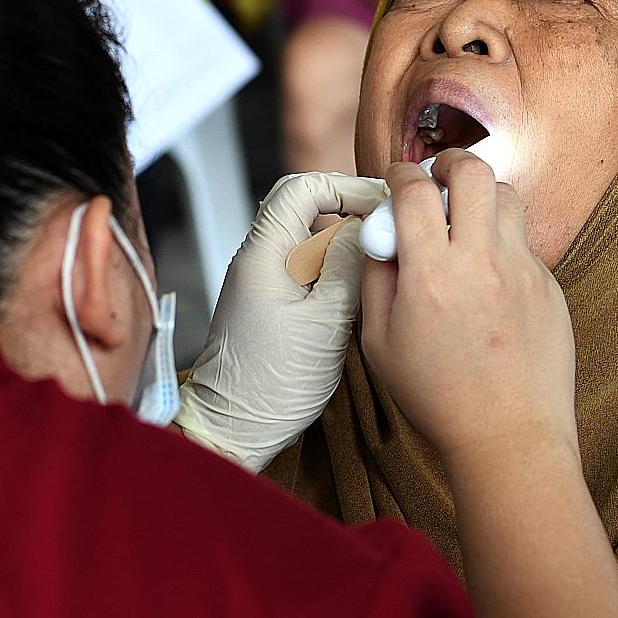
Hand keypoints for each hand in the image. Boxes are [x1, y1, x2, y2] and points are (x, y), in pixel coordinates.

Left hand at [177, 172, 387, 470]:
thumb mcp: (325, 323)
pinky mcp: (268, 303)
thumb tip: (367, 226)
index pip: (302, 188)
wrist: (231, 430)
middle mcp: (256, 259)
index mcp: (263, 254)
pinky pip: (303, 266)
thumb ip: (347, 267)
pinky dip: (332, 266)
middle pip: (302, 205)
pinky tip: (358, 287)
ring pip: (305, 237)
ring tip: (379, 257)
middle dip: (348, 207)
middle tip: (386, 226)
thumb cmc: (270, 386)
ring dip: (343, 239)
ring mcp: (261, 281)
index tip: (383, 205)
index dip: (346, 187)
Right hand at [359, 150, 576, 461]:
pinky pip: (523, 241)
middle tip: (438, 177)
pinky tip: (488, 276)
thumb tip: (379, 236)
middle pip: (473, 173)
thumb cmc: (437, 396)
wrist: (510, 436)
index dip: (400, 174)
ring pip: (507, 196)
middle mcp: (481, 262)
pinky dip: (501, 241)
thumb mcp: (380, 343)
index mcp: (431, 275)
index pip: (415, 191)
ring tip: (465, 220)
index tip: (396, 179)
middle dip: (450, 162)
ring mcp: (522, 271)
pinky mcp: (548, 286)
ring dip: (481, 195)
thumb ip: (376, 279)